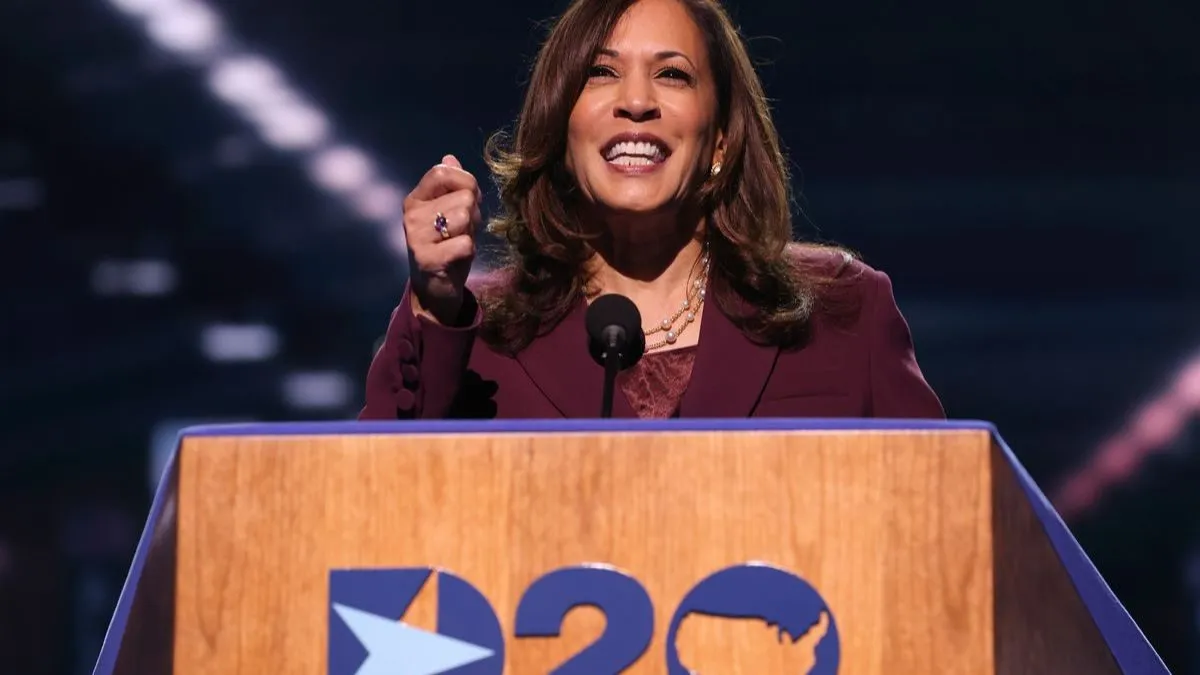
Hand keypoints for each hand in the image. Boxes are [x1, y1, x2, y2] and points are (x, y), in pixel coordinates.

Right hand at [402, 154, 482, 324]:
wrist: (434, 291)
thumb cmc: (446, 247)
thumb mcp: (451, 213)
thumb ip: (453, 187)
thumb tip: (450, 157)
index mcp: (416, 199)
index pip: (443, 172)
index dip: (465, 182)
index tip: (467, 201)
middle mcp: (412, 215)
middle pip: (463, 196)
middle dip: (472, 215)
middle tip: (460, 233)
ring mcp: (417, 237)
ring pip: (465, 217)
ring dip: (470, 233)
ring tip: (458, 244)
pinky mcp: (427, 259)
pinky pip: (465, 243)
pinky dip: (468, 252)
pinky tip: (456, 260)